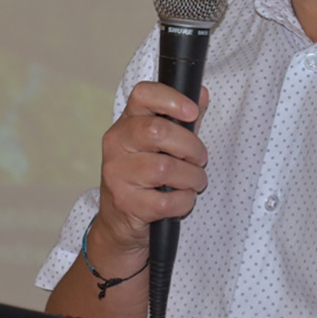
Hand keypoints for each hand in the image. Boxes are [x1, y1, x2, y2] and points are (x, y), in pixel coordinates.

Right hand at [95, 81, 209, 256]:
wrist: (118, 223)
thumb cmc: (144, 178)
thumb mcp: (160, 145)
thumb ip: (181, 120)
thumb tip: (200, 93)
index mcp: (126, 123)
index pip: (142, 94)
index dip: (170, 99)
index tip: (192, 112)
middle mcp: (116, 144)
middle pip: (158, 131)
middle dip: (190, 146)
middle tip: (199, 159)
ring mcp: (117, 174)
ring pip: (164, 168)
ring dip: (192, 177)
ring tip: (194, 182)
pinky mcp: (126, 203)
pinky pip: (166, 201)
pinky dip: (184, 201)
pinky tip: (181, 200)